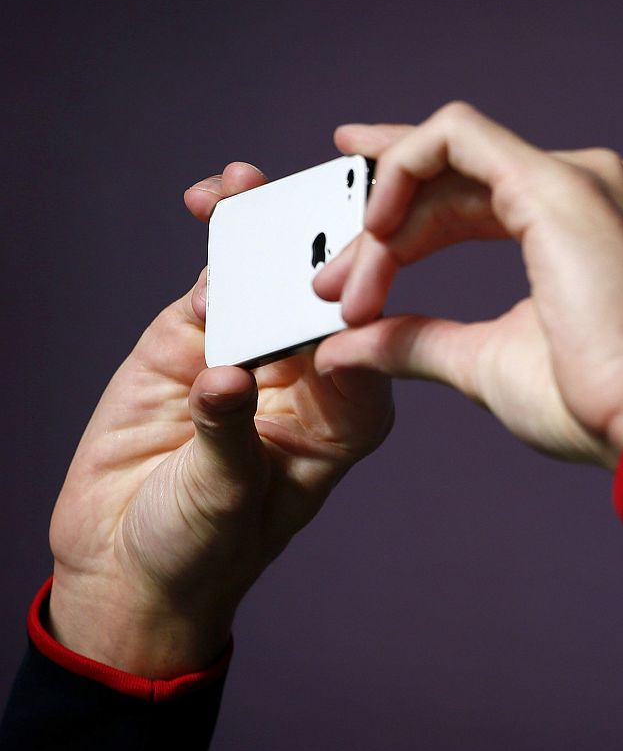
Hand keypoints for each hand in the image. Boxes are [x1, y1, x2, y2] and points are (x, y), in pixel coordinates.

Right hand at [46, 164, 393, 678]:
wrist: (130, 568)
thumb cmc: (206, 550)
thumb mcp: (227, 496)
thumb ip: (228, 433)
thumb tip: (225, 377)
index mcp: (349, 413)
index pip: (365, 340)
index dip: (362, 288)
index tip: (363, 242)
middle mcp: (309, 373)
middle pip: (321, 294)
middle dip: (316, 239)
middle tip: (311, 188)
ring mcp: (250, 350)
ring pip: (265, 275)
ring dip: (259, 226)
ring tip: (247, 182)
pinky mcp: (191, 342)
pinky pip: (210, 282)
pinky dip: (212, 243)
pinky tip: (213, 203)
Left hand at [312, 102, 622, 466]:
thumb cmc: (597, 404)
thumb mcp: (485, 363)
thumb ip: (417, 342)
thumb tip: (343, 350)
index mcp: (584, 225)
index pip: (476, 196)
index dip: (406, 219)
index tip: (351, 261)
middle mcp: (589, 185)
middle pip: (456, 176)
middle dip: (381, 225)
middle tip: (331, 285)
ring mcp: (579, 177)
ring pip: (447, 155)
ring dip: (385, 214)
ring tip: (346, 283)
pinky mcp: (556, 181)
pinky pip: (455, 137)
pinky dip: (402, 169)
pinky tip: (377, 229)